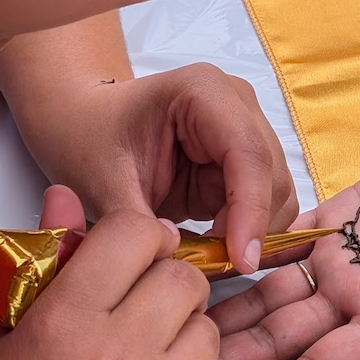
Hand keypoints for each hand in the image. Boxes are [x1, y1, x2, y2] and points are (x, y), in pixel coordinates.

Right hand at [0, 186, 216, 359]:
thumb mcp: (7, 344)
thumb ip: (44, 266)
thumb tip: (68, 199)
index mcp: (63, 324)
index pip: (134, 233)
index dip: (139, 235)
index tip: (132, 251)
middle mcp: (117, 356)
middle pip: (183, 275)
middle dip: (166, 279)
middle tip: (141, 302)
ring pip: (207, 324)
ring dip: (184, 327)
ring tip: (144, 351)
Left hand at [28, 64, 297, 273]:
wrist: (82, 122)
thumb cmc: (87, 137)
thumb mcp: (101, 182)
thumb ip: (139, 225)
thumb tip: (177, 267)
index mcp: (204, 92)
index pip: (248, 155)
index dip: (251, 211)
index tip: (241, 261)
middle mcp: (238, 105)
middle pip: (272, 176)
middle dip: (253, 226)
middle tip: (213, 265)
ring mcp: (247, 131)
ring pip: (278, 195)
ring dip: (252, 231)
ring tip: (205, 253)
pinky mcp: (246, 162)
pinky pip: (266, 205)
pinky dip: (248, 231)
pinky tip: (213, 243)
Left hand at [208, 137, 359, 359]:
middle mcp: (358, 293)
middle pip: (281, 333)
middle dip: (229, 354)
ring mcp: (347, 253)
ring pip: (272, 287)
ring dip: (226, 305)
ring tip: (167, 317)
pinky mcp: (343, 212)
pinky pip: (286, 233)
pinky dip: (246, 244)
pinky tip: (204, 251)